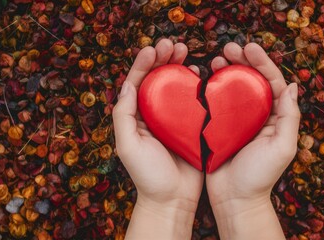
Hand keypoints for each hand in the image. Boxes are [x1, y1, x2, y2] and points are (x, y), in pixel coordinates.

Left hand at [113, 39, 203, 238]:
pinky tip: (199, 73)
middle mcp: (154, 114)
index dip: (144, 63)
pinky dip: (194, 83)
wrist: (173, 198)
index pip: (138, 83)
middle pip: (157, 79)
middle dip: (163, 58)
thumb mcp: (128, 146)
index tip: (153, 49)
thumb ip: (124, 116)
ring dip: (178, 65)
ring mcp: (174, 118)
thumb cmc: (148, 175)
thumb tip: (127, 85)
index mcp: (137, 116)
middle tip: (173, 44)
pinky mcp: (192, 124)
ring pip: (175, 85)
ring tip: (185, 51)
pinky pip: (193, 99)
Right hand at [206, 43, 300, 239]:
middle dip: (242, 61)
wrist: (234, 199)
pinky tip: (203, 79)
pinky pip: (217, 103)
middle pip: (252, 80)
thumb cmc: (260, 176)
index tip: (248, 47)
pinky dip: (212, 88)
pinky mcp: (219, 127)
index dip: (262, 62)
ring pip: (233, 88)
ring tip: (215, 60)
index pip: (271, 82)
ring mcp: (237, 120)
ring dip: (226, 71)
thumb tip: (292, 85)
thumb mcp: (282, 148)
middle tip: (228, 48)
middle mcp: (257, 115)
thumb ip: (290, 117)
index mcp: (275, 117)